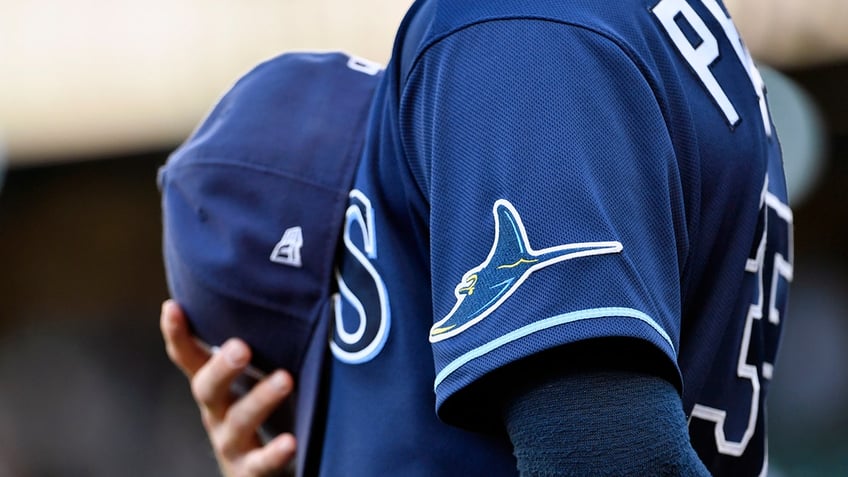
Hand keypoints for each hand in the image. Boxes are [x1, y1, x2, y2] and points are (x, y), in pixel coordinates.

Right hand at [160, 300, 295, 476]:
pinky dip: (274, 453)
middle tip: (240, 346)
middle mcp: (216, 412)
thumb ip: (259, 342)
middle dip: (221, 367)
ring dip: (260, 399)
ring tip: (285, 379)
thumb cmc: (263, 412)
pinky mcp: (250, 471)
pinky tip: (291, 441)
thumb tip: (278, 285)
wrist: (261, 471)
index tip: (173, 306)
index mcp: (215, 387)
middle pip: (207, 389)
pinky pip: (260, 464)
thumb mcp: (253, 376)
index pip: (189, 358)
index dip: (178, 334)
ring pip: (238, 422)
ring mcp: (231, 444)